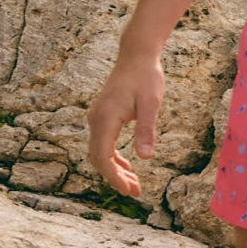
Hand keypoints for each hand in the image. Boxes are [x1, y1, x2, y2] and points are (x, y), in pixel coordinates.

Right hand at [87, 52, 164, 197]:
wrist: (136, 55)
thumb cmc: (146, 77)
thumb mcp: (151, 103)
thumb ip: (146, 129)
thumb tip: (145, 157)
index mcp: (105, 119)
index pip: (103, 157)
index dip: (114, 177)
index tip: (129, 191)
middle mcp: (96, 119)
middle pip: (99, 158)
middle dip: (115, 178)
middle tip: (135, 192)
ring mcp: (97, 117)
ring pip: (99, 152)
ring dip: (115, 169)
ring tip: (134, 183)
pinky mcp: (102, 115)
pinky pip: (103, 142)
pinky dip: (113, 157)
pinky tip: (127, 164)